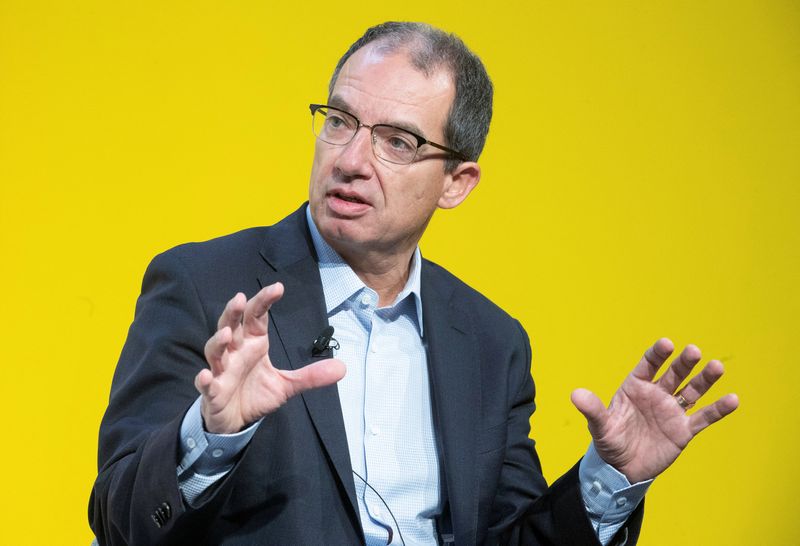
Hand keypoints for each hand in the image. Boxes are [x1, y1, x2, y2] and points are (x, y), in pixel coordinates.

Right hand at [195, 282, 345, 433]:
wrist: (235, 421)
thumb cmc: (255, 394)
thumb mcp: (287, 385)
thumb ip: (311, 375)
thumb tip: (343, 368)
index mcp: (252, 344)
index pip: (256, 317)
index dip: (264, 302)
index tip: (278, 288)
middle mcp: (235, 352)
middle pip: (231, 326)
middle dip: (234, 313)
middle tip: (240, 299)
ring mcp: (221, 371)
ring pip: (215, 351)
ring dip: (218, 342)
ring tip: (227, 334)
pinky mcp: (213, 392)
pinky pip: (206, 384)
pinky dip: (204, 379)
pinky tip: (206, 375)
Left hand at [570, 338, 738, 482]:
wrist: (622, 468)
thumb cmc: (609, 441)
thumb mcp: (599, 426)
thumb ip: (593, 410)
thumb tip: (576, 394)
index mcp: (635, 387)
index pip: (648, 365)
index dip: (658, 354)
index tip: (667, 344)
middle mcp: (656, 394)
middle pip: (674, 374)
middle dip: (684, 363)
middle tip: (694, 351)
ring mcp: (672, 411)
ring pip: (692, 391)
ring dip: (705, 380)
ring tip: (717, 367)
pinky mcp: (683, 430)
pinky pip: (703, 418)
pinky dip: (717, 410)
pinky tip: (733, 399)